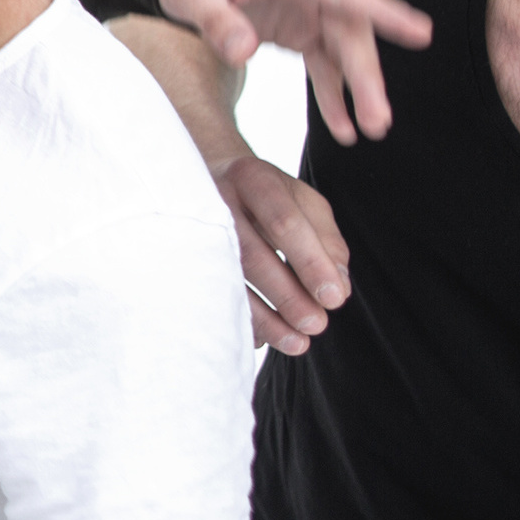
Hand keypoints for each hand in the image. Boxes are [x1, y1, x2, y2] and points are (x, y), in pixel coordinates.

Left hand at [159, 0, 431, 145]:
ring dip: (358, 90)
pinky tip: (344, 129)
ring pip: (344, 51)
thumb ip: (216, 19)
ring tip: (371, 131)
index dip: (382, 11)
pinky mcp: (300, 29)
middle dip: (366, 76)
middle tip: (379, 119)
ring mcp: (308, 8)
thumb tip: (243, 50)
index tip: (420, 32)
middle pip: (349, 30)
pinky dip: (334, 95)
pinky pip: (325, 64)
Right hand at [212, 148, 348, 352]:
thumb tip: (338, 288)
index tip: (333, 299)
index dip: (310, 262)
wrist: (208, 178)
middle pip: (251, 253)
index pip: (284, 222)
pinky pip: (207, 292)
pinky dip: (238, 318)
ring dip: (263, 317)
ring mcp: (192, 228)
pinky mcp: (180, 253)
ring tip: (296, 341)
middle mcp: (216, 200)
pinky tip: (264, 337)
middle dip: (287, 295)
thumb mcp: (304, 202)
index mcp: (253, 179)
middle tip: (316, 325)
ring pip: (225, 278)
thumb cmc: (266, 194)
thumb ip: (327, 240)